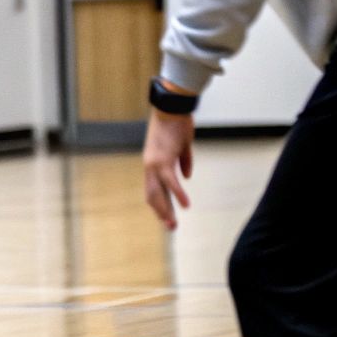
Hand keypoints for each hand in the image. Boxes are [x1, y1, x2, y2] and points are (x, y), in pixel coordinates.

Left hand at [142, 109, 195, 229]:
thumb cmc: (177, 124)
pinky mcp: (164, 160)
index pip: (153, 188)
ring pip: (158, 192)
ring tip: (173, 224)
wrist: (171, 109)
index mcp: (153, 163)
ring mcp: (154, 164)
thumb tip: (187, 177)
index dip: (159, 203)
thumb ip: (183, 162)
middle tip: (170, 227)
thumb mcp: (182, 146)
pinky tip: (186, 205)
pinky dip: (178, 194)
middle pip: (153, 195)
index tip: (166, 217)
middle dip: (161, 212)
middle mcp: (150, 166)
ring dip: (166, 209)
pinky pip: (171, 182)